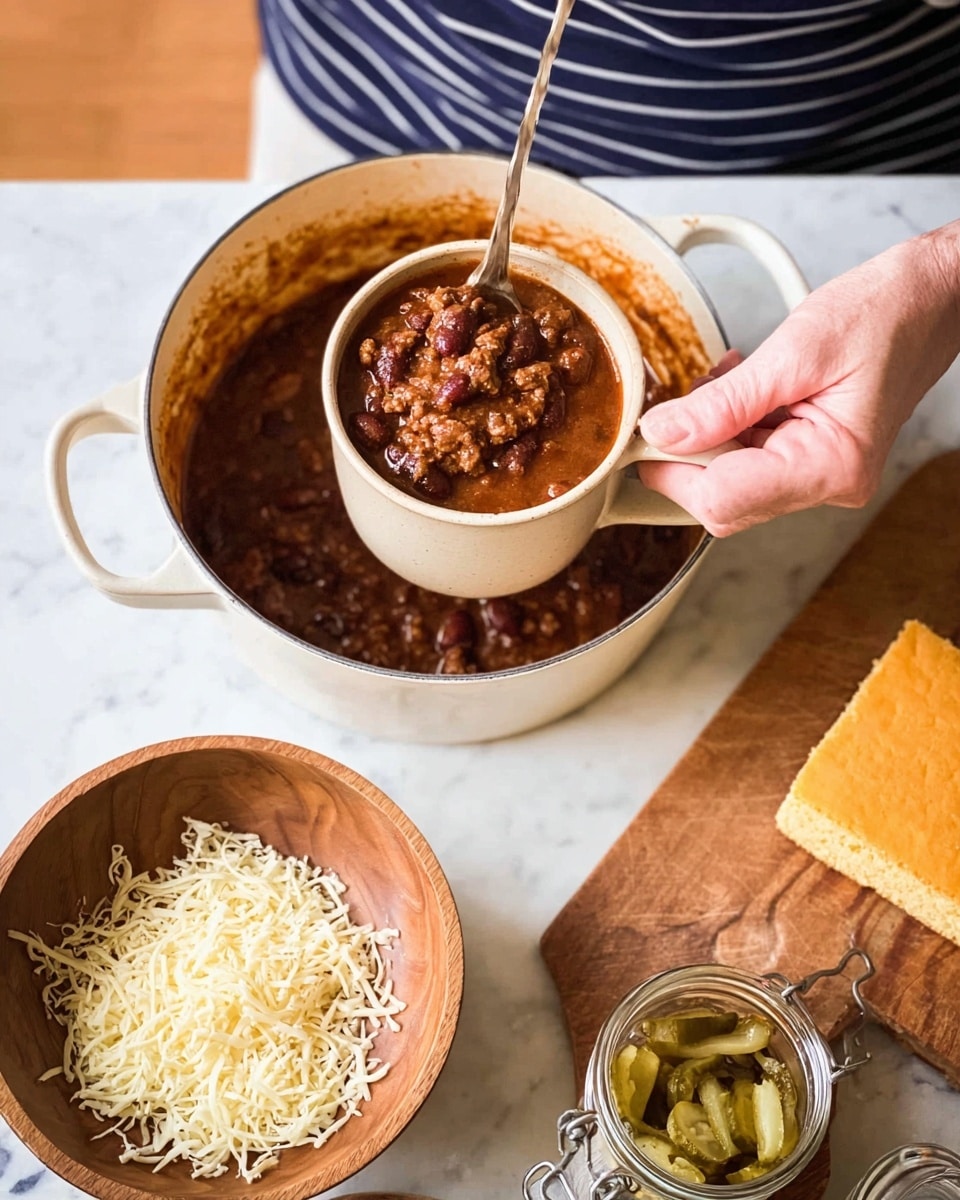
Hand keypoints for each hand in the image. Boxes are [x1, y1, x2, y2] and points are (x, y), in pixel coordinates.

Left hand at [638, 222, 959, 536]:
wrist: (928, 300)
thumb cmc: (883, 315)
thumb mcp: (792, 352)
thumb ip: (722, 403)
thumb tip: (662, 433)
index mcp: (832, 465)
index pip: (725, 499)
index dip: (674, 469)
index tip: (646, 434)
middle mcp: (829, 485)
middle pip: (724, 500)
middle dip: (690, 453)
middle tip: (676, 402)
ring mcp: (821, 476)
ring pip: (731, 481)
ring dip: (710, 435)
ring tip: (726, 380)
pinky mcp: (812, 461)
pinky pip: (750, 460)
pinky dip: (730, 427)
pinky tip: (739, 389)